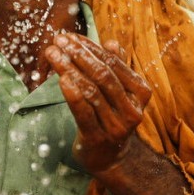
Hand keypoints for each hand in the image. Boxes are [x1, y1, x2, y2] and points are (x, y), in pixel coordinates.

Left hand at [44, 34, 151, 173]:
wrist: (110, 157)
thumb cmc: (112, 116)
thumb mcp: (119, 92)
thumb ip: (116, 67)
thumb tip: (111, 42)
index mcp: (140, 92)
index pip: (113, 63)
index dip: (91, 47)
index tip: (71, 36)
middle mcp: (132, 109)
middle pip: (103, 75)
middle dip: (79, 55)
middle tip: (59, 41)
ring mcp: (117, 126)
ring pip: (91, 91)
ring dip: (69, 69)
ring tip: (53, 54)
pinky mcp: (98, 138)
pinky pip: (84, 112)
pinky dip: (73, 94)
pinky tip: (61, 79)